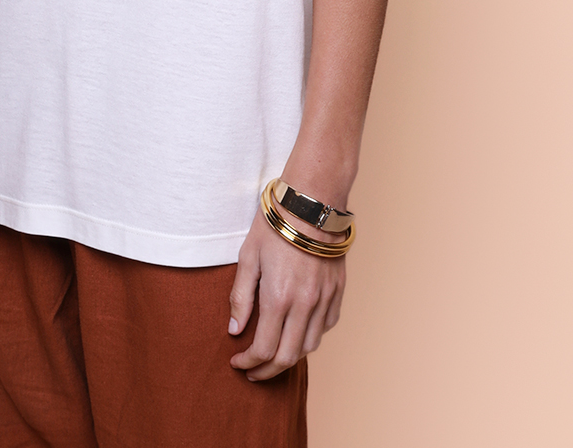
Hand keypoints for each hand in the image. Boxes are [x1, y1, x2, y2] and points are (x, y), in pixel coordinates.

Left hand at [228, 206, 345, 379]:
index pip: (264, 349)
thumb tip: (234, 330)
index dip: (248, 362)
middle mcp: (305, 305)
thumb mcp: (248, 257)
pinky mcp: (337, 292)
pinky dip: (310, 336)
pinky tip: (297, 331)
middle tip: (252, 371)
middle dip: (267, 371)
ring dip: (290, 357)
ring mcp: (324, 299)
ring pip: (309, 347)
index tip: (237, 362)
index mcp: (278, 298)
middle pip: (288, 357)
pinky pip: (326, 326)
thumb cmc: (275, 225)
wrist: (311, 202)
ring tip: (273, 354)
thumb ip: (240, 297)